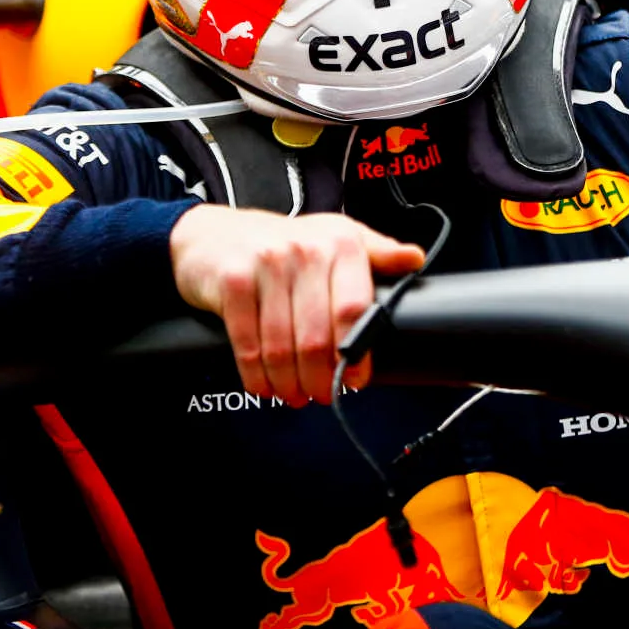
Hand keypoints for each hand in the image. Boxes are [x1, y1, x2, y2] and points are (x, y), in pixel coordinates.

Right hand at [169, 206, 426, 406]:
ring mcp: (266, 263)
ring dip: (289, 383)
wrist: (213, 234)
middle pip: (317, 336)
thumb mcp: (335, 237)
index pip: (354, 309)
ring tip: (295, 394)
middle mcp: (305, 249)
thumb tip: (415, 258)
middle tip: (321, 394)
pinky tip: (264, 385)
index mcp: (340, 242)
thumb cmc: (284, 243)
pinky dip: (256, 375)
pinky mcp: (232, 281)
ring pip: (281, 346)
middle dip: (319, 378)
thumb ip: (377, 252)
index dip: (355, 353)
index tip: (354, 378)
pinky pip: (247, 343)